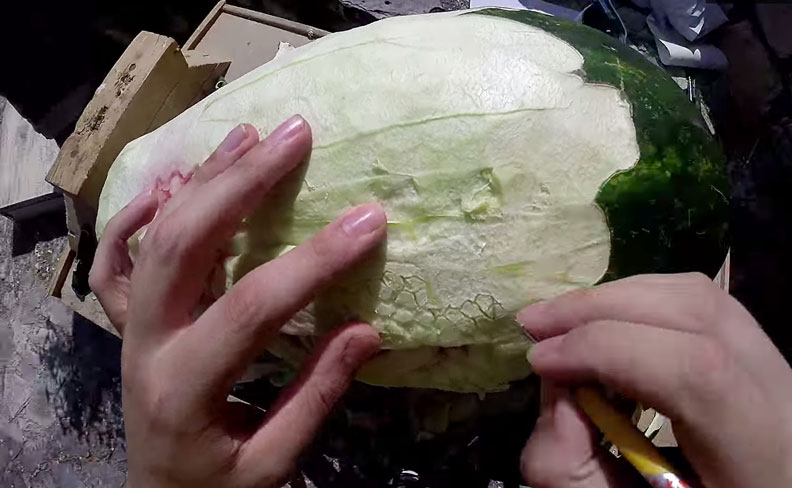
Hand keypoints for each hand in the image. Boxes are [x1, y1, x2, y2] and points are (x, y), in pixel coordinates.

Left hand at [89, 116, 386, 486]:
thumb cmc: (220, 487)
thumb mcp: (271, 463)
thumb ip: (315, 396)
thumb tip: (367, 330)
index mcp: (186, 386)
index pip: (253, 307)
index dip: (314, 260)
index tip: (370, 220)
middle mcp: (146, 344)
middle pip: (185, 243)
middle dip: (243, 182)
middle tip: (295, 136)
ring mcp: (129, 327)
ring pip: (154, 236)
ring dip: (203, 179)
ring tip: (250, 134)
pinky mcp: (126, 321)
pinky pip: (115, 259)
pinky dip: (137, 215)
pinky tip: (171, 182)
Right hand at [517, 273, 791, 487]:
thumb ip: (568, 462)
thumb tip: (557, 382)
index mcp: (766, 468)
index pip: (698, 372)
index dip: (610, 350)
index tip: (541, 360)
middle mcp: (791, 408)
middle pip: (697, 316)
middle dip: (600, 310)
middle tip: (534, 325)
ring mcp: (787, 375)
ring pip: (697, 296)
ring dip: (614, 297)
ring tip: (556, 320)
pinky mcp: (767, 356)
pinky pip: (701, 303)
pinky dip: (638, 301)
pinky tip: (599, 321)